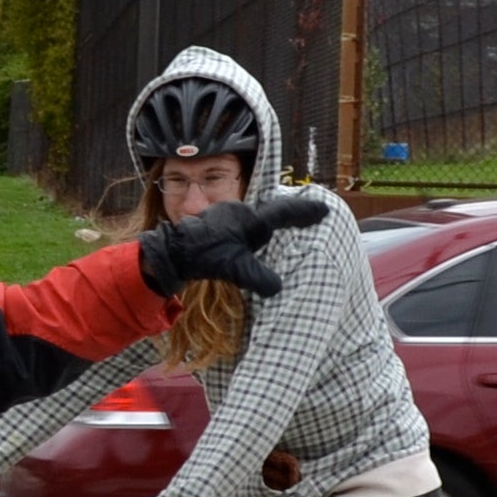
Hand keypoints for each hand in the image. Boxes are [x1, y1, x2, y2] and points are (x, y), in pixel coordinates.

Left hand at [140, 191, 323, 300]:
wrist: (174, 251)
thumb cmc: (206, 256)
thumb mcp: (237, 270)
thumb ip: (260, 278)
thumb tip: (278, 288)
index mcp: (250, 219)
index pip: (284, 213)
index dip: (305, 212)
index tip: (323, 209)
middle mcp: (240, 210)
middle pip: (271, 210)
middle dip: (289, 214)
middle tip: (306, 216)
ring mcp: (226, 212)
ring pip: (255, 215)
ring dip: (268, 222)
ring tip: (282, 229)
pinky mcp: (216, 219)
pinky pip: (242, 220)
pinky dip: (252, 227)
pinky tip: (249, 238)